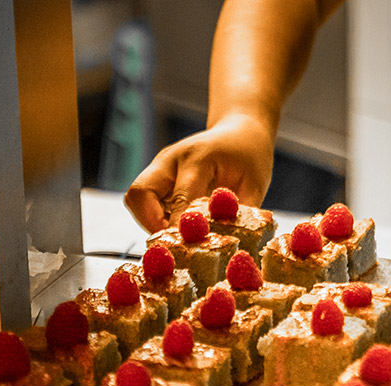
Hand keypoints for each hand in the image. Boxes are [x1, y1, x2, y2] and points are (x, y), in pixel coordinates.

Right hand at [124, 113, 274, 231]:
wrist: (239, 134)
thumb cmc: (249, 157)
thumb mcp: (254, 184)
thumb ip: (238, 212)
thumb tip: (227, 241)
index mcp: (197, 158)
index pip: (180, 198)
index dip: (181, 226)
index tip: (189, 247)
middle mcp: (170, 161)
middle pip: (139, 193)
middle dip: (150, 223)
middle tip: (173, 243)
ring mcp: (160, 168)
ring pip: (136, 199)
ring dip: (151, 222)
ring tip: (179, 237)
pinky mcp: (158, 178)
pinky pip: (145, 202)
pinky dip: (156, 219)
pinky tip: (179, 227)